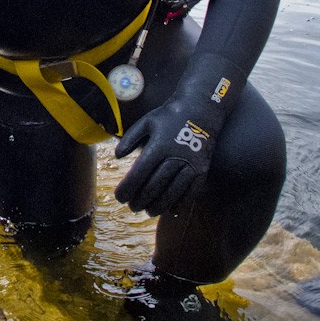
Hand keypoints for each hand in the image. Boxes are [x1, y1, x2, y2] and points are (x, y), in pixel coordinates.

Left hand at [114, 99, 220, 216]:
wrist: (201, 108)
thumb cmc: (170, 115)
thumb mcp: (146, 121)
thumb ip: (130, 139)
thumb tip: (117, 157)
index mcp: (158, 146)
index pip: (139, 174)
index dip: (127, 189)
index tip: (119, 198)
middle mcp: (174, 157)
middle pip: (154, 186)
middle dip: (140, 200)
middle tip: (132, 207)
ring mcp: (190, 165)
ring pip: (172, 193)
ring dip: (158, 205)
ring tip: (148, 211)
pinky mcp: (202, 169)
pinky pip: (191, 192)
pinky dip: (180, 204)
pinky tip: (171, 210)